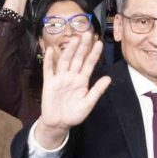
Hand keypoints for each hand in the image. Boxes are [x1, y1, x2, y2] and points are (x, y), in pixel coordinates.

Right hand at [31, 26, 112, 142]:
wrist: (58, 124)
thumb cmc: (74, 115)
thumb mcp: (88, 104)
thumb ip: (97, 91)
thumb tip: (108, 78)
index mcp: (82, 81)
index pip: (89, 64)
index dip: (94, 54)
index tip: (99, 43)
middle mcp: (71, 77)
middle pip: (77, 58)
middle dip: (83, 47)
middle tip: (87, 33)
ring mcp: (60, 79)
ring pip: (65, 61)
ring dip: (69, 50)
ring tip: (74, 39)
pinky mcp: (49, 83)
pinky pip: (48, 70)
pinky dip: (48, 60)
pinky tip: (50, 50)